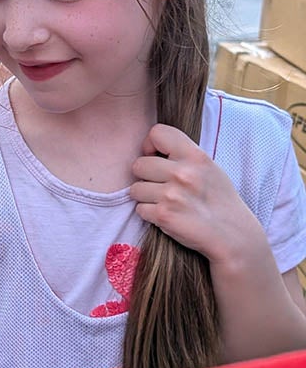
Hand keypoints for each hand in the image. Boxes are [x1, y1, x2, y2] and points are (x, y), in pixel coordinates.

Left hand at [130, 124, 264, 263]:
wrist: (232, 235)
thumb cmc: (218, 200)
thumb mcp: (209, 168)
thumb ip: (183, 155)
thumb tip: (150, 148)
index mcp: (196, 156)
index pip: (157, 132)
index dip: (151, 145)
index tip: (157, 157)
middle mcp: (183, 173)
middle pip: (138, 164)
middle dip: (145, 176)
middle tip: (161, 186)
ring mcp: (172, 195)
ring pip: (135, 189)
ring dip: (146, 197)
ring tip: (165, 202)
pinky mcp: (164, 215)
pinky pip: (139, 209)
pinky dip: (149, 214)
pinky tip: (167, 215)